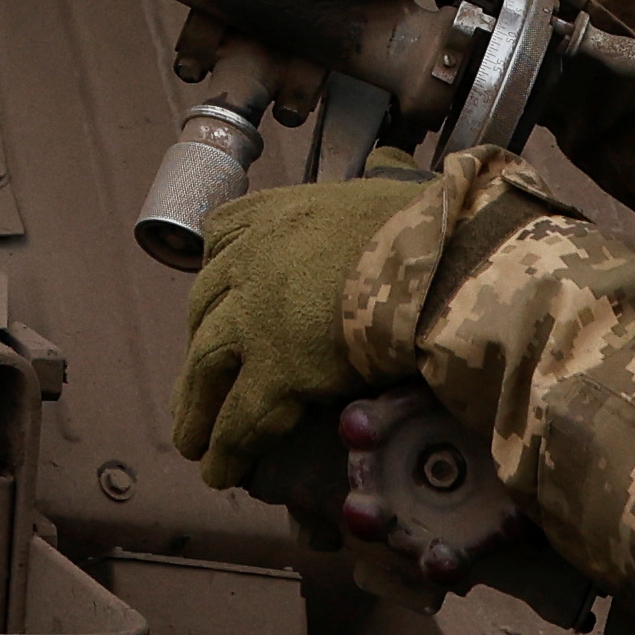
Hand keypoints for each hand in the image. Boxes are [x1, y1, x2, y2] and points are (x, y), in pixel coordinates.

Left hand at [168, 167, 433, 493]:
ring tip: (192, 440)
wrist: (442, 258)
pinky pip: (240, 417)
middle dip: (199, 348)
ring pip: (207, 365)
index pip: (222, 235)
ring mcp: (256, 316)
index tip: (214, 298)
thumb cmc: (433, 224)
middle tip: (195, 384)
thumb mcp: (387, 188)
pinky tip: (221, 471)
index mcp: (279, 214)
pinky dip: (227, 446)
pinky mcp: (275, 369)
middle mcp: (253, 261)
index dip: (216, 272)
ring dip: (196, 405)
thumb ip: (376, 187)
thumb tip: (394, 163)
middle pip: (206, 308)